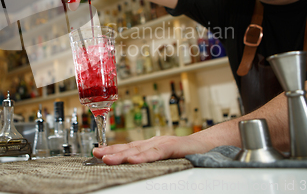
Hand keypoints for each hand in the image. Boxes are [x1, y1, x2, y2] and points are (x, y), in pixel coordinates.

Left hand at [92, 135, 212, 164]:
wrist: (211, 145)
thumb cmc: (189, 152)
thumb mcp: (166, 157)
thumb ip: (151, 159)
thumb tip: (133, 166)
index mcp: (152, 145)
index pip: (128, 147)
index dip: (112, 149)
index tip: (97, 152)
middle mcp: (155, 142)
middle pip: (130, 147)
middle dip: (111, 151)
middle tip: (95, 154)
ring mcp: (164, 143)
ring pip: (140, 149)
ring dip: (122, 154)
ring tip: (106, 158)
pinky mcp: (174, 147)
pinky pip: (157, 153)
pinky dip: (145, 156)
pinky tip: (133, 159)